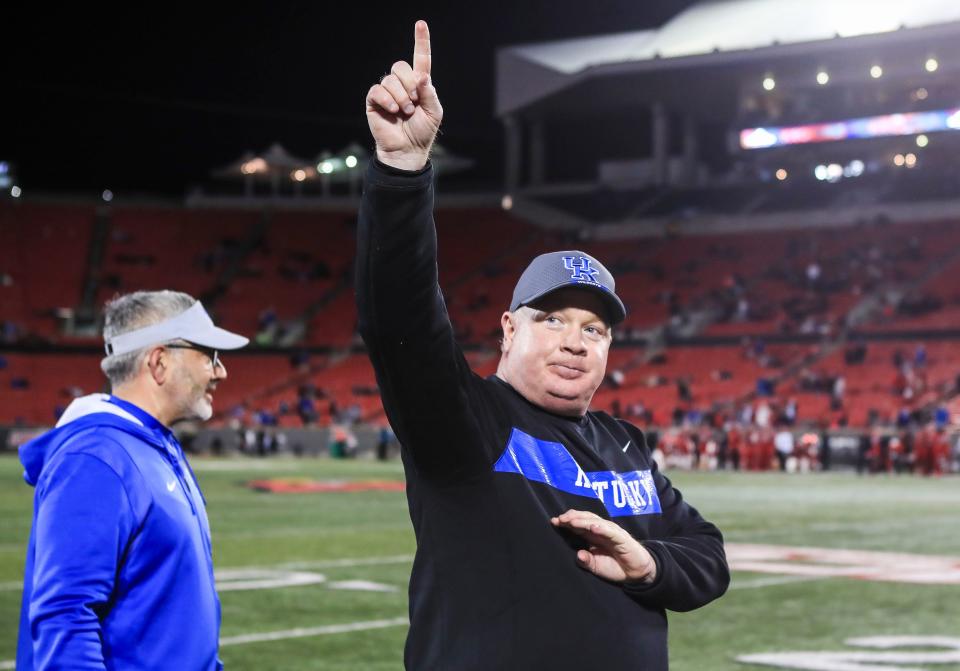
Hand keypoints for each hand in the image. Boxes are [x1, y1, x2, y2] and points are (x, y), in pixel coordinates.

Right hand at [365, 20, 442, 170]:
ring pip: (390, 79)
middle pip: (401, 66)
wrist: (408, 150)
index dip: (421, 41)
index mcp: (419, 84)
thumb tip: (421, 76)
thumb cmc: (422, 132)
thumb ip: (430, 92)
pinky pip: (378, 90)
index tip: (420, 24)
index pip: (420, 59)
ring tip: (405, 111)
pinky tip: (393, 110)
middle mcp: (402, 84)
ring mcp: (387, 92)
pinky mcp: (374, 101)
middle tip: (414, 102)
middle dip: (409, 83)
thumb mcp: (434, 112)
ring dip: (401, 96)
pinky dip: (387, 99)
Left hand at [551, 509, 656, 583]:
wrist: (636, 574)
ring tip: (571, 521)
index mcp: (593, 535)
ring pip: (596, 522)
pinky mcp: (622, 538)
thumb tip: (579, 555)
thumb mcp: (596, 566)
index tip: (554, 521)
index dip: (567, 522)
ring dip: (583, 520)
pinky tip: (593, 527)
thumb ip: (586, 561)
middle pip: (585, 518)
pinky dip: (602, 528)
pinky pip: (611, 532)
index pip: (578, 524)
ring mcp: (612, 532)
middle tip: (560, 519)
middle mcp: (601, 530)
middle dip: (572, 517)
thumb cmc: (615, 567)